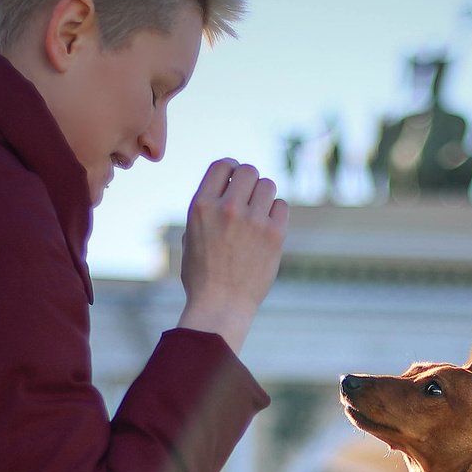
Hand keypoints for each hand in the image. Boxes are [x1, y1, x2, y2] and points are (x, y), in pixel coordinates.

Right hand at [176, 159, 284, 355]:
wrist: (221, 307)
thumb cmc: (202, 276)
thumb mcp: (190, 236)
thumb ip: (206, 211)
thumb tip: (224, 189)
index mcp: (201, 206)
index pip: (222, 165)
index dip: (231, 169)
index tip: (234, 180)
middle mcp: (227, 208)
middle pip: (248, 171)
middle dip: (249, 181)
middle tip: (248, 199)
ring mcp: (253, 221)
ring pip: (267, 185)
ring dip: (264, 196)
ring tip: (258, 214)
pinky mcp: (274, 235)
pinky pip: (281, 206)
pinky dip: (276, 213)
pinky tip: (268, 227)